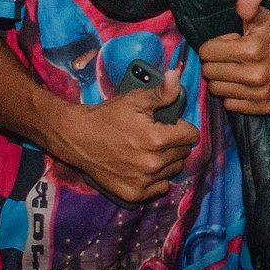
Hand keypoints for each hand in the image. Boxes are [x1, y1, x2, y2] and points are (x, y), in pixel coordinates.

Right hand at [58, 67, 198, 204]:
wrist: (78, 138)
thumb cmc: (108, 116)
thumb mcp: (136, 99)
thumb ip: (163, 92)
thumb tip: (177, 75)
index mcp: (156, 139)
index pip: (191, 135)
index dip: (183, 127)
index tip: (172, 124)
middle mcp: (152, 163)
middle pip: (183, 153)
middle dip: (175, 142)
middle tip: (159, 136)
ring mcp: (143, 181)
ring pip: (174, 170)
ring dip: (168, 160)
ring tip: (152, 150)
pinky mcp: (133, 194)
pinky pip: (161, 188)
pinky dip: (157, 178)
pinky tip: (146, 166)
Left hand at [198, 0, 269, 114]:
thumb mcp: (264, 16)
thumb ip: (250, 3)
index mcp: (252, 49)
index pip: (207, 52)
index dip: (215, 45)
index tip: (230, 42)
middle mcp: (255, 74)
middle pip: (209, 72)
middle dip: (216, 61)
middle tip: (232, 56)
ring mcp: (259, 93)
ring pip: (217, 89)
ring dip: (223, 79)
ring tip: (237, 69)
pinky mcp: (263, 107)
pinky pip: (230, 105)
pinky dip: (233, 95)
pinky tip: (244, 83)